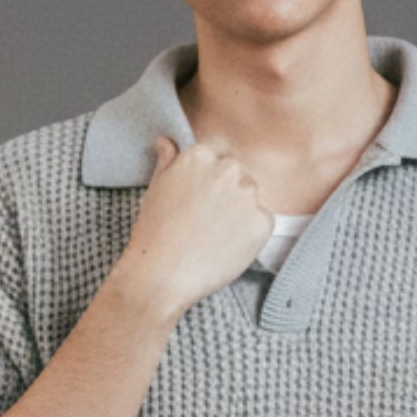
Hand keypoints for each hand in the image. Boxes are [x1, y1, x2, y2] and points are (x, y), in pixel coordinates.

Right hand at [110, 135, 273, 318]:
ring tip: (214, 234)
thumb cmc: (154, 232)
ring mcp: (248, 196)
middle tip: (206, 218)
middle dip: (227, 190)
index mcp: (200, 155)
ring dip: (240, 210)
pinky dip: (250, 233)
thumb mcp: (156, 188)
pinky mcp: (262, 222)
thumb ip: (168, 160)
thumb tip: (166, 141)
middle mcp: (228, 170)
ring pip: (251, 197)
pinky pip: (263, 221)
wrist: (163, 275)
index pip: (220, 151)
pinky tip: (226, 246)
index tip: (201, 194)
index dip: (211, 174)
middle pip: (238, 173)